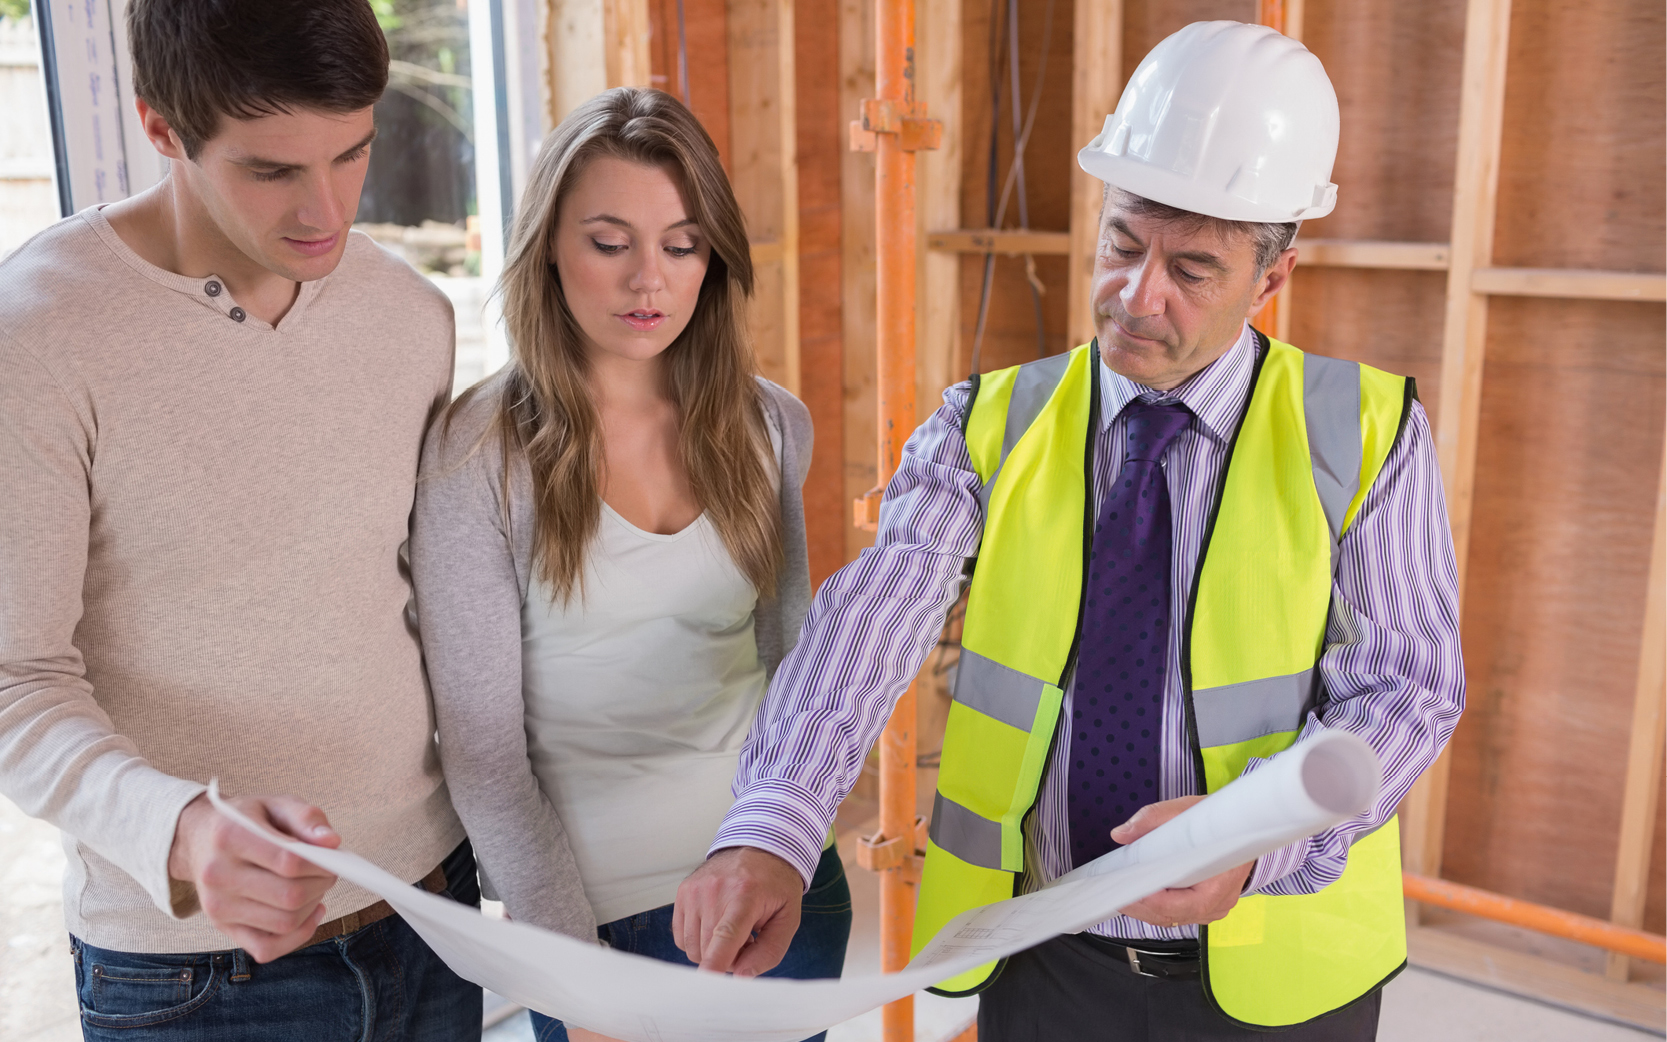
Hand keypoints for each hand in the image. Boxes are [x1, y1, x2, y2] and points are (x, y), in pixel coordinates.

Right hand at [167, 792, 340, 962]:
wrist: (200, 839)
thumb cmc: (247, 819)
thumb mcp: (276, 803)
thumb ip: (306, 818)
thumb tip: (332, 843)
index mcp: (229, 836)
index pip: (288, 861)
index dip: (321, 864)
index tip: (334, 858)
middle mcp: (217, 875)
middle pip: (289, 896)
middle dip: (321, 885)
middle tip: (329, 872)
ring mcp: (217, 907)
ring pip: (283, 923)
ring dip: (313, 907)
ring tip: (316, 886)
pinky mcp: (222, 928)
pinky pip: (267, 948)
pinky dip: (297, 936)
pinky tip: (310, 913)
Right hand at [672, 846, 803, 975]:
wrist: (758, 848)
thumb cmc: (775, 886)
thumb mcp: (788, 918)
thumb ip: (769, 951)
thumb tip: (742, 976)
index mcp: (745, 895)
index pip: (725, 934)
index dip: (715, 961)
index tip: (707, 979)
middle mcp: (714, 890)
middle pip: (708, 949)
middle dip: (728, 958)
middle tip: (747, 940)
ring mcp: (695, 890)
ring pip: (692, 947)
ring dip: (711, 950)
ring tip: (732, 930)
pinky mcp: (683, 892)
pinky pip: (682, 937)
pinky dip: (698, 940)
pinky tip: (715, 926)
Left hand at [1112, 796, 1254, 927]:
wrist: (1246, 829)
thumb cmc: (1220, 823)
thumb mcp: (1187, 811)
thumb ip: (1153, 819)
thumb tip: (1122, 833)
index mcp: (1220, 881)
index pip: (1183, 904)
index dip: (1153, 901)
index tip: (1129, 890)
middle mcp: (1219, 901)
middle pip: (1174, 916)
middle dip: (1141, 907)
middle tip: (1114, 895)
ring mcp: (1214, 908)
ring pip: (1174, 919)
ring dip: (1146, 910)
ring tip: (1121, 896)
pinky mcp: (1207, 907)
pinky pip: (1179, 915)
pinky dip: (1158, 909)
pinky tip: (1139, 897)